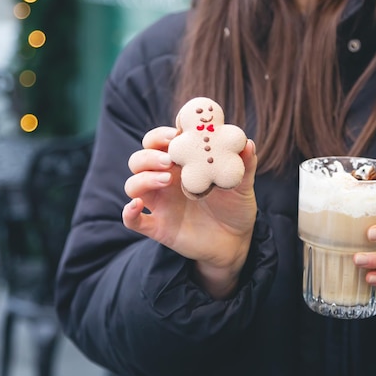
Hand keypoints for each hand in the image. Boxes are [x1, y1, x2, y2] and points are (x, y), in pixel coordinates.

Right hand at [122, 126, 257, 298]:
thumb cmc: (235, 206)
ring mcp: (160, 204)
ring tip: (166, 179)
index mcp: (181, 164)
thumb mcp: (242, 184)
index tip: (175, 134)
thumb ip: (244, 164)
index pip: (158, 142)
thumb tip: (246, 142)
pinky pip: (134, 221)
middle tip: (169, 160)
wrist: (236, 241)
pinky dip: (129, 213)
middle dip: (149, 156)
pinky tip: (136, 206)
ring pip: (133, 185)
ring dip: (143, 178)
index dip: (161, 135)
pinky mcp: (158, 227)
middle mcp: (165, 181)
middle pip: (139, 160)